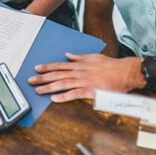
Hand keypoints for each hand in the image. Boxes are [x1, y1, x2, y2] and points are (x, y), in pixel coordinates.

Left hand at [28, 53, 143, 102]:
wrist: (124, 72)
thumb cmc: (110, 65)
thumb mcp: (93, 57)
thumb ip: (79, 57)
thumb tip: (68, 54)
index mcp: (79, 65)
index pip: (59, 66)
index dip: (47, 67)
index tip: (37, 68)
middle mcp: (78, 72)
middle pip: (57, 75)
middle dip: (42, 78)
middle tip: (30, 80)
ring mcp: (84, 81)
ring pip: (62, 84)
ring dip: (49, 87)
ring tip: (38, 90)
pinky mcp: (90, 91)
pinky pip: (74, 94)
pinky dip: (64, 97)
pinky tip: (55, 99)